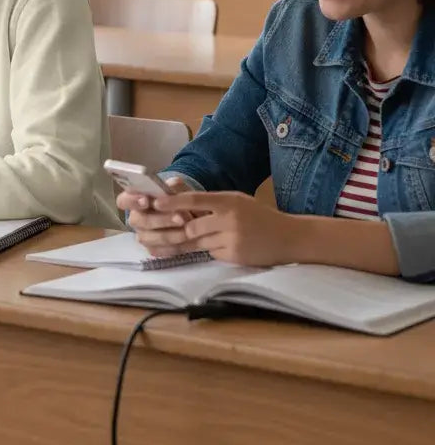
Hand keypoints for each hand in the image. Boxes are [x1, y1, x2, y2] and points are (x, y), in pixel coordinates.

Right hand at [118, 177, 196, 254]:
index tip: (146, 200)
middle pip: (137, 221)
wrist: (190, 214)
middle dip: (160, 219)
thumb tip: (172, 186)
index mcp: (134, 200)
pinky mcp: (152, 248)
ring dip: (169, 235)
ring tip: (188, 231)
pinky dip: (173, 246)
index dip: (132, 201)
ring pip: (148, 238)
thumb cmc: (178, 198)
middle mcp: (135, 218)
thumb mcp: (178, 188)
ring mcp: (143, 235)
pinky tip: (186, 242)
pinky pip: (158, 250)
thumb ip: (173, 187)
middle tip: (180, 218)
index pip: (123, 201)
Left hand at [153, 190, 299, 267]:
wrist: (289, 237)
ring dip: (190, 242)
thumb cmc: (258, 216)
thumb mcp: (235, 200)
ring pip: (198, 242)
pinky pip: (211, 254)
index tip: (155, 203)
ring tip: (177, 241)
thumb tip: (174, 188)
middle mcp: (230, 219)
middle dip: (178, 230)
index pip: (195, 200)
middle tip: (161, 230)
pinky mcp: (235, 256)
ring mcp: (232, 239)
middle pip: (191, 226)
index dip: (173, 202)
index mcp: (229, 201)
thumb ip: (208, 199)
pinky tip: (218, 246)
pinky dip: (209, 251)